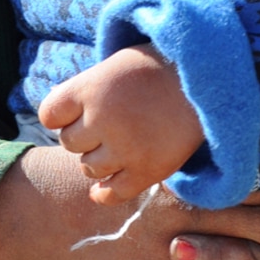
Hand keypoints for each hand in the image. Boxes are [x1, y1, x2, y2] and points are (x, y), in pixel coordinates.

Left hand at [37, 45, 202, 201]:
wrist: (209, 79)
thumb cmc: (158, 70)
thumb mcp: (114, 66)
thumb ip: (85, 91)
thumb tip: (56, 120)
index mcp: (91, 88)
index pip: (49, 115)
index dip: (62, 115)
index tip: (78, 112)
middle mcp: (103, 119)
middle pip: (69, 143)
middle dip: (84, 137)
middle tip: (108, 127)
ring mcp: (125, 147)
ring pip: (89, 168)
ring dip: (99, 160)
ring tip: (120, 146)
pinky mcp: (148, 170)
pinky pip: (113, 193)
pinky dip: (105, 192)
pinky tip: (106, 187)